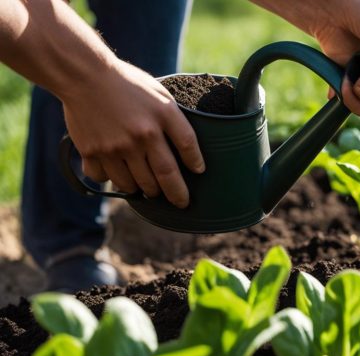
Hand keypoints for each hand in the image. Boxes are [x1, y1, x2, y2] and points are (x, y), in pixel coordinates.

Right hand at [62, 59, 204, 207]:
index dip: (196, 163)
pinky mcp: (92, 152)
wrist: (84, 75)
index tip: (199, 172)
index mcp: (161, 115)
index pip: (188, 146)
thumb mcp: (159, 94)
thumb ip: (173, 120)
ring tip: (148, 188)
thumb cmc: (127, 85)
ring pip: (134, 185)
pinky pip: (105, 179)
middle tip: (179, 200)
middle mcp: (141, 134)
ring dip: (144, 190)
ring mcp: (115, 146)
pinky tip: (116, 173)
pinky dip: (111, 180)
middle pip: (164, 176)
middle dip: (174, 193)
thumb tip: (188, 150)